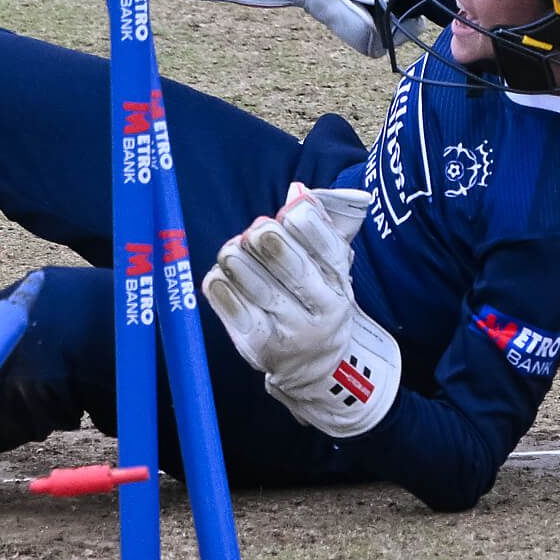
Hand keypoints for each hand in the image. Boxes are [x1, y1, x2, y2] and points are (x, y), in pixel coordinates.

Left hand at [198, 183, 398, 437]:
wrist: (316, 368)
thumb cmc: (317, 300)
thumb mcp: (331, 266)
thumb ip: (320, 225)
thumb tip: (298, 192)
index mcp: (340, 282)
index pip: (327, 246)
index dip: (303, 221)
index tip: (287, 214)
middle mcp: (321, 309)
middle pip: (290, 265)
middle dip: (266, 239)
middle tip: (254, 231)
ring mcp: (289, 330)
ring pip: (256, 285)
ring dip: (237, 258)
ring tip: (232, 251)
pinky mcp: (258, 345)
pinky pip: (231, 308)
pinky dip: (219, 285)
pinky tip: (220, 275)